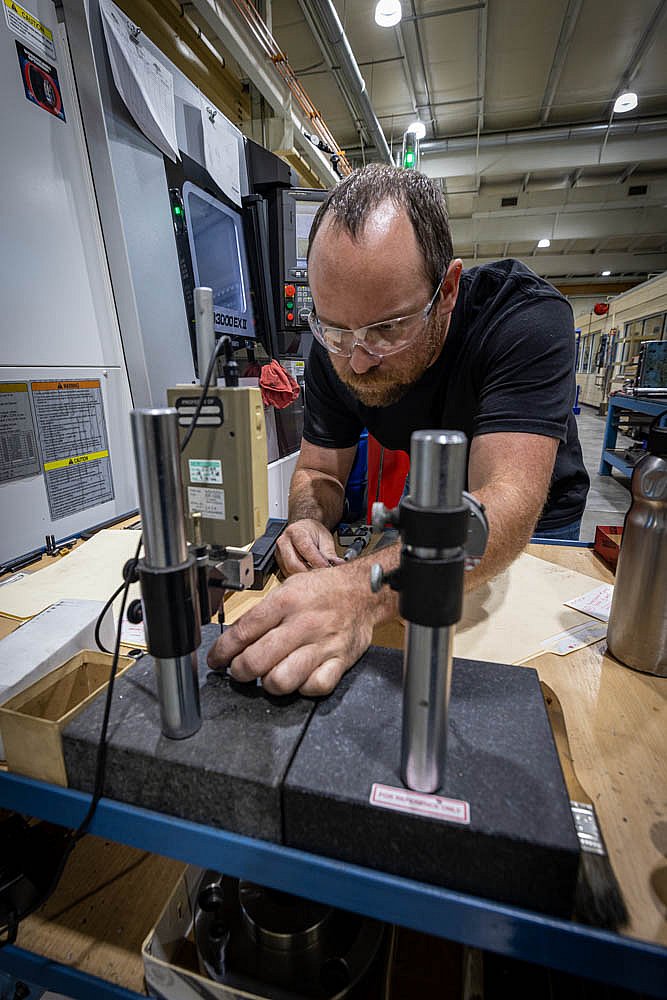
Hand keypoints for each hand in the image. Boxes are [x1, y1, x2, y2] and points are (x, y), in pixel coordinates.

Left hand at [207, 565, 373, 695]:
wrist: (363, 591)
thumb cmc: (323, 589)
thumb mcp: (288, 588)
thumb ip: (262, 613)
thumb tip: (234, 639)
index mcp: (285, 602)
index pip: (242, 632)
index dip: (222, 652)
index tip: (216, 660)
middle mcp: (302, 624)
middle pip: (256, 661)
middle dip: (239, 671)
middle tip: (239, 670)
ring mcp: (322, 645)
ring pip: (281, 680)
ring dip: (268, 683)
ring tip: (268, 676)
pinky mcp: (340, 661)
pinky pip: (314, 687)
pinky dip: (302, 688)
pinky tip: (298, 679)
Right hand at [275, 518, 343, 575]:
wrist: (304, 529)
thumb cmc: (313, 532)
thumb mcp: (325, 538)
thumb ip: (330, 553)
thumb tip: (338, 564)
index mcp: (295, 532)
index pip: (306, 549)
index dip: (317, 561)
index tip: (327, 568)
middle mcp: (284, 542)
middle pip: (294, 564)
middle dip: (309, 572)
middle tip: (322, 576)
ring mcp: (279, 554)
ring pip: (290, 571)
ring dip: (304, 576)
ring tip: (316, 576)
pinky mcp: (280, 563)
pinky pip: (288, 574)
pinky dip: (299, 577)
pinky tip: (309, 576)